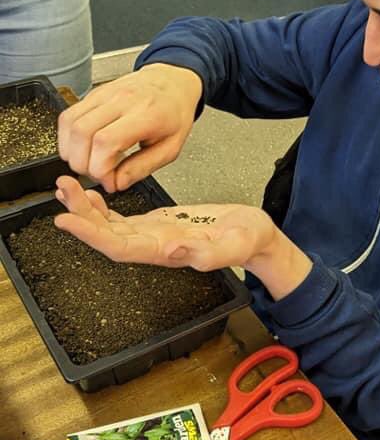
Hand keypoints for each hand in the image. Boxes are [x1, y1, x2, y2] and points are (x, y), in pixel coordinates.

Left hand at [54, 177, 312, 298]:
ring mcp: (153, 236)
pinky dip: (103, 208)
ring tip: (67, 187)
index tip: (66, 219)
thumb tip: (173, 251)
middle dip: (80, 215)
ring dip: (86, 210)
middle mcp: (153, 246)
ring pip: (110, 226)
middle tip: (61, 189)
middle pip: (107, 235)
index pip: (119, 247)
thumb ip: (207, 253)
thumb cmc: (248, 240)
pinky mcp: (157, 224)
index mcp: (167, 250)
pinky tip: (91, 194)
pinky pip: (122, 219)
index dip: (91, 235)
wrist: (257, 237)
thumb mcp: (236, 244)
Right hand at [57, 64, 202, 191]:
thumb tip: (116, 183)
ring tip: (88, 162)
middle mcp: (122, 100)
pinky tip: (81, 148)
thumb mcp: (171, 148)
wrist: (172, 82)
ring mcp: (105, 94)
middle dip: (82, 163)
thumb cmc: (174, 114)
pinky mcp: (93, 94)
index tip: (109, 181)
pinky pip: (68, 115)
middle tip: (97, 174)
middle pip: (82, 132)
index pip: (106, 142)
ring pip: (70, 123)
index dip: (99, 169)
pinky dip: (67, 137)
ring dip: (70, 151)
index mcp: (146, 115)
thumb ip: (142, 168)